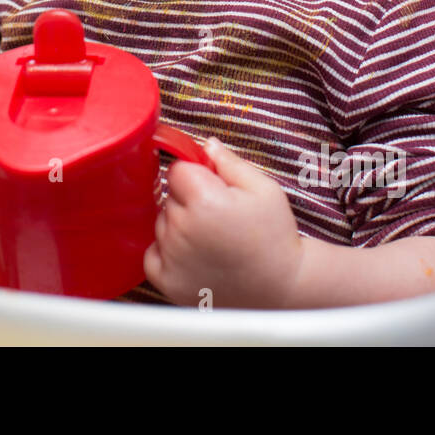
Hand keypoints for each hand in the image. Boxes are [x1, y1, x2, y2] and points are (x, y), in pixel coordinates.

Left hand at [143, 137, 304, 308]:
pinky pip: (152, 253)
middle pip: (169, 197)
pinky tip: (194, 255)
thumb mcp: (264, 189)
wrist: (281, 289)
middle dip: (189, 200)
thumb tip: (206, 145)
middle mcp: (182, 229)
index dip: (196, 175)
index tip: (214, 188)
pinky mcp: (167, 282)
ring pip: (161, 223)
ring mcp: (172, 258)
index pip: (177, 170)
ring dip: (178, 226)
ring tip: (212, 240)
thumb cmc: (275, 238)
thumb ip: (229, 162)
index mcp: (204, 201)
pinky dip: (167, 252)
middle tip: (219, 218)